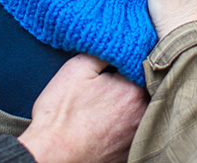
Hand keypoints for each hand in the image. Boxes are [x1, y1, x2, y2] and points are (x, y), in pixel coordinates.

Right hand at [18, 55, 146, 162]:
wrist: (51, 157)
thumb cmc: (60, 115)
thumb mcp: (76, 69)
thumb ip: (104, 52)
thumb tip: (118, 45)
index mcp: (132, 90)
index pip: (142, 66)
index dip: (128, 61)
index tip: (115, 63)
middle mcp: (142, 114)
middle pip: (145, 89)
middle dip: (131, 83)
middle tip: (108, 85)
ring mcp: (137, 136)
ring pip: (141, 111)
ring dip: (129, 105)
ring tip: (106, 105)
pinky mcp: (129, 153)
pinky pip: (133, 132)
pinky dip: (124, 126)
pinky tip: (106, 124)